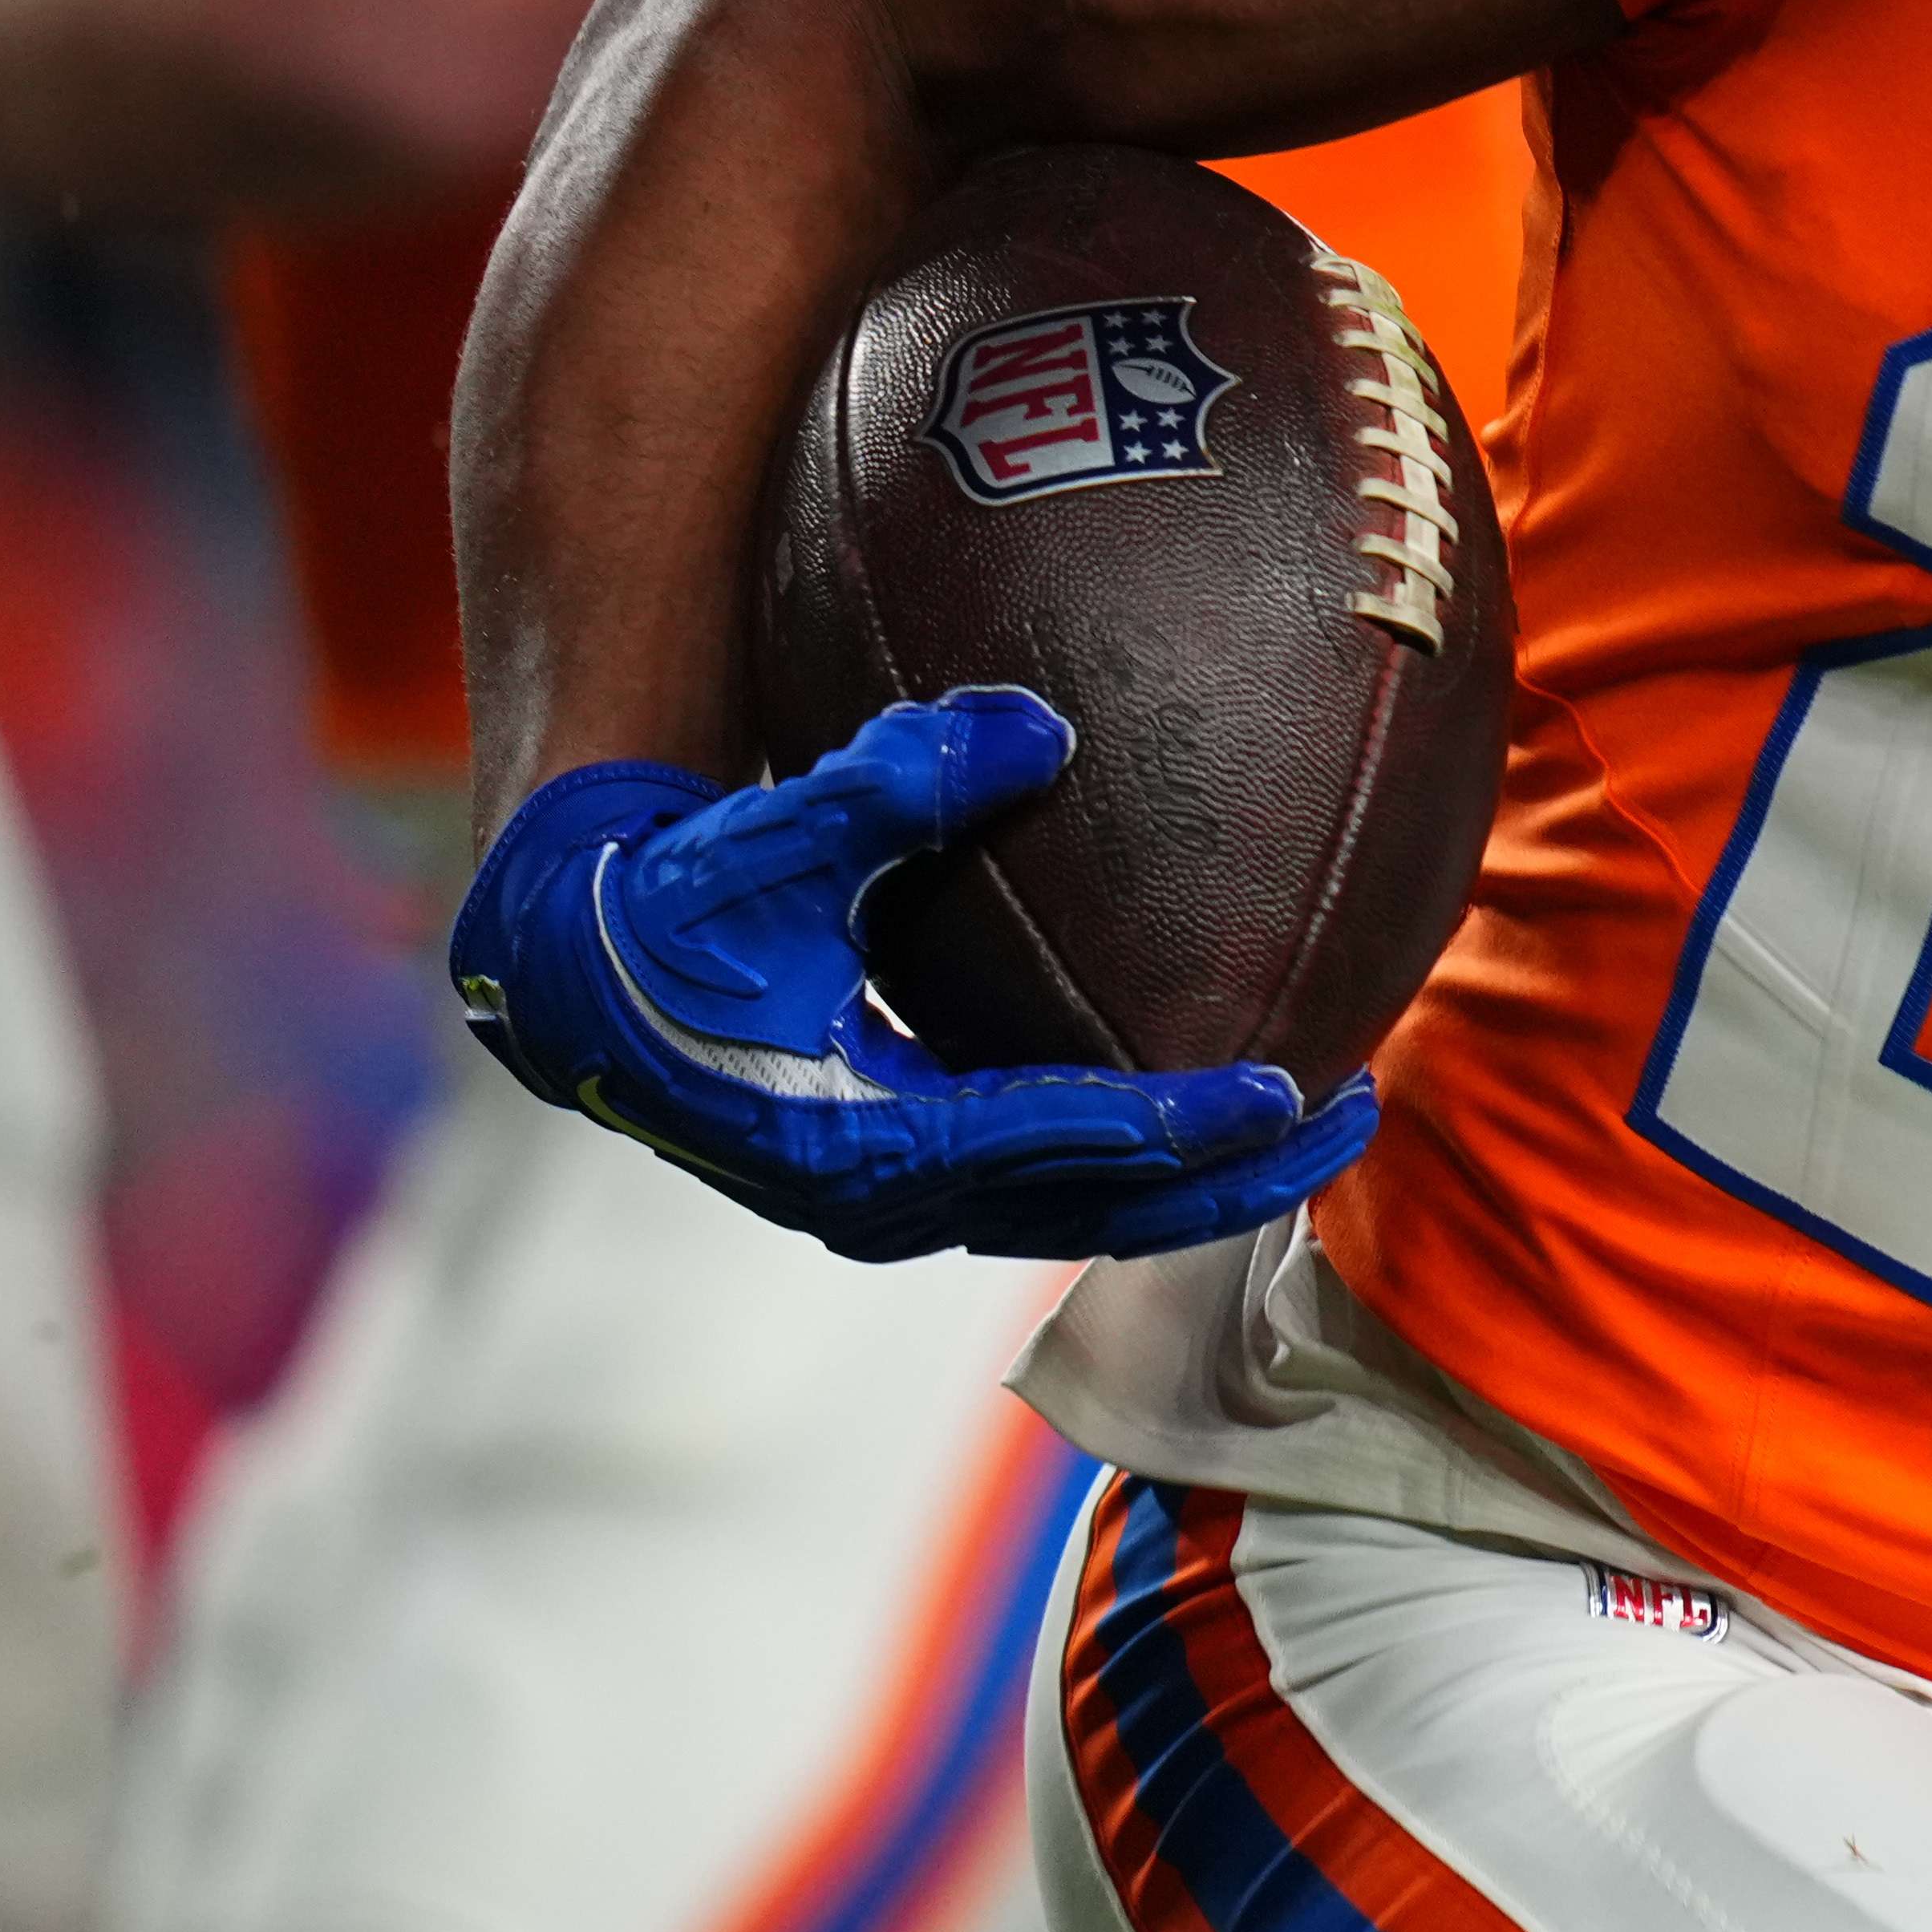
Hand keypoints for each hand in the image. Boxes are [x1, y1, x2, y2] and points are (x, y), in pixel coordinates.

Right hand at [448, 689, 1371, 1265]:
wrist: (572, 973)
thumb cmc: (665, 904)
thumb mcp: (768, 839)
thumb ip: (892, 780)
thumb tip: (1036, 721)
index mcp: (861, 1143)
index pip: (1061, 1145)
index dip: (1180, 1125)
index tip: (1288, 1089)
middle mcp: (888, 1197)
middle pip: (1098, 1211)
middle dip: (1232, 1175)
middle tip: (1359, 1110)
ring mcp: (899, 1197)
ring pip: (1083, 1209)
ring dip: (1201, 1176)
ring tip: (1328, 1113)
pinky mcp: (905, 1173)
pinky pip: (1051, 1179)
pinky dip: (1139, 1152)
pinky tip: (1222, 1097)